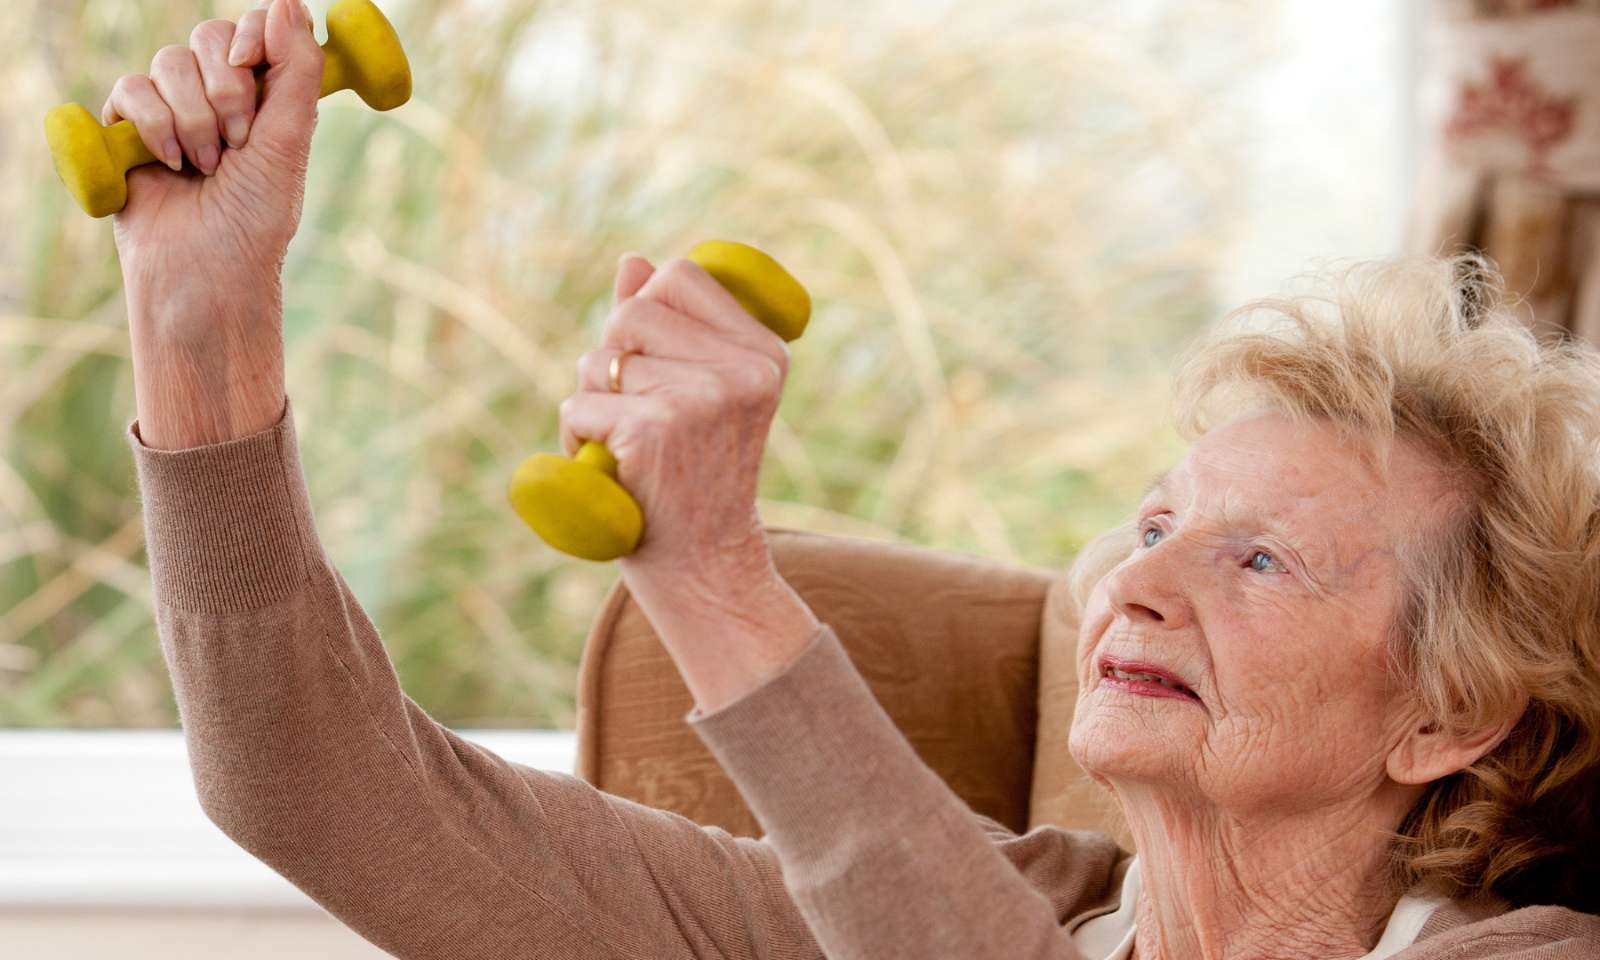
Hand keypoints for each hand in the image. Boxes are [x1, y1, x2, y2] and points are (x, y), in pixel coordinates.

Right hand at [109, 0, 323, 447]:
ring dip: (193, 119)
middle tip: (238, 144)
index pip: (256, 27)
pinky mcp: (128, 127)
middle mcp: (220, 95)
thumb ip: (296, 70)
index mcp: (267, 96)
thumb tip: (287, 0)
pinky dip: (154, 126)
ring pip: (169, 64)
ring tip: (206, 167)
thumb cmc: (257, 218)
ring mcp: (172, 109)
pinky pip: (130, 89)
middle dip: (225, 91)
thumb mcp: (289, 141)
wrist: (207, 270)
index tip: (254, 70)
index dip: (253, 37)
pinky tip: (170, 165)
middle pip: (209, 37)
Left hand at [560, 252, 820, 711]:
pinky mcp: (656, 427)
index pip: (680, 275)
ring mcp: (702, 397)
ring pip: (598, 360)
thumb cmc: (695, 478)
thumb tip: (634, 260)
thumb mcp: (695, 394)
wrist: (706, 567)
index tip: (660, 370)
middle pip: (631, 311)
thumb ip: (668, 327)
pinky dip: (578, 438)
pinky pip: (579, 403)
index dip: (648, 314)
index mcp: (764, 353)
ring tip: (628, 449)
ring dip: (592, 403)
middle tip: (637, 414)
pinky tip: (614, 473)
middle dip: (613, 359)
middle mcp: (744, 369)